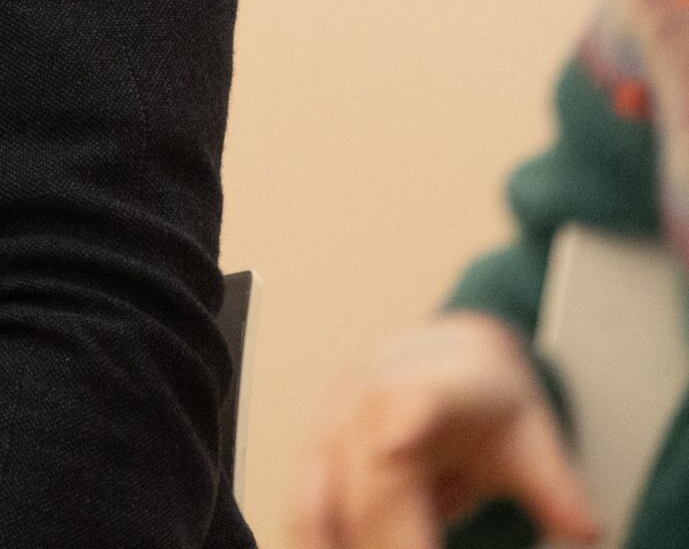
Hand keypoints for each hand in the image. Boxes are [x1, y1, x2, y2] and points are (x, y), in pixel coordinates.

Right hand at [291, 311, 600, 546]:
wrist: (443, 361)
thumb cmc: (486, 403)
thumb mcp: (531, 437)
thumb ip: (555, 485)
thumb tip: (585, 527)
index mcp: (432, 378)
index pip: (415, 395)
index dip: (406, 421)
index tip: (395, 448)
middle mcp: (369, 392)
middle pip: (370, 474)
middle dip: (390, 536)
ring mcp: (333, 420)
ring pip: (319, 490)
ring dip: (337, 538)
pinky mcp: (315, 451)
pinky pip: (307, 503)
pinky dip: (320, 538)